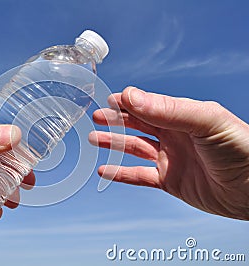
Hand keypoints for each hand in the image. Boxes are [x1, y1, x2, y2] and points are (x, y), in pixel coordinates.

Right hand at [89, 86, 248, 219]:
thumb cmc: (241, 149)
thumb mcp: (205, 121)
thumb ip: (167, 109)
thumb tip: (130, 96)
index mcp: (183, 116)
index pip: (148, 104)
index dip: (127, 101)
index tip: (108, 99)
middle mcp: (175, 135)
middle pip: (138, 124)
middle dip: (116, 119)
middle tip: (96, 116)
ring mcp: (171, 158)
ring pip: (135, 148)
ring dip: (114, 143)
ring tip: (94, 138)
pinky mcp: (170, 181)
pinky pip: (139, 176)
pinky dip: (121, 174)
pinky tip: (105, 170)